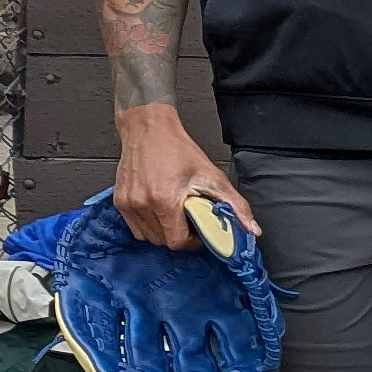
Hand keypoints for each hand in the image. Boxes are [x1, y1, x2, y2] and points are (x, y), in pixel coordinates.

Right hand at [112, 106, 252, 250]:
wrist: (148, 129)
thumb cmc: (177, 149)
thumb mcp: (212, 176)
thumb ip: (234, 205)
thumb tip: (252, 228)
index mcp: (164, 200)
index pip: (177, 242)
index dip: (192, 242)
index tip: (198, 233)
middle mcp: (142, 204)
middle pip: (162, 241)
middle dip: (179, 236)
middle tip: (188, 222)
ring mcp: (128, 204)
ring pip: (147, 237)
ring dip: (163, 232)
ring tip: (174, 215)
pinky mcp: (120, 201)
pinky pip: (135, 227)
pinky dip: (148, 225)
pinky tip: (159, 211)